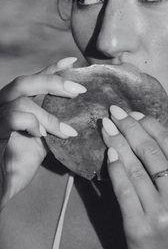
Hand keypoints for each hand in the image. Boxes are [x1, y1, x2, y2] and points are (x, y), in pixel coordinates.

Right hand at [0, 57, 84, 208]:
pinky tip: (41, 135)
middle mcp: (2, 107)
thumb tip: (76, 116)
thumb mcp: (42, 141)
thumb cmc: (18, 164)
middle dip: (54, 82)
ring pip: (21, 100)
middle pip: (25, 82)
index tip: (72, 61)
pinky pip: (11, 117)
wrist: (0, 187)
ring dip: (49, 116)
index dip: (52, 69)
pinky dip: (30, 122)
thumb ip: (52, 125)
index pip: (34, 82)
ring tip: (66, 131)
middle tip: (79, 91)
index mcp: (15, 107)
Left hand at [102, 105, 167, 248]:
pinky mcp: (140, 226)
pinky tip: (109, 152)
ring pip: (136, 166)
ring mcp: (161, 212)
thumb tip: (151, 134)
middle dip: (131, 127)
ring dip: (118, 141)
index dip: (150, 124)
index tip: (135, 112)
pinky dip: (115, 167)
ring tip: (107, 126)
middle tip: (116, 113)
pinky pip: (124, 188)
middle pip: (152, 151)